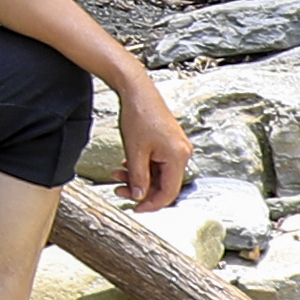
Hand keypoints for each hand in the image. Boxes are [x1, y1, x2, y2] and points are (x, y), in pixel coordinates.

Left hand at [112, 78, 192, 210]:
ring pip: (158, 174)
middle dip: (140, 189)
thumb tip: (139, 196)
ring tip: (117, 175)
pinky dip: (142, 167)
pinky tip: (126, 165)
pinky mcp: (169, 143)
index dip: (151, 204)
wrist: (138, 91)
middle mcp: (182, 153)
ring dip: (138, 178)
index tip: (135, 208)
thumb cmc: (139, 115)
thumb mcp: (135, 152)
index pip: (168, 192)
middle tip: (120, 190)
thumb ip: (138, 177)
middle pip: (163, 184)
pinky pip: (157, 164)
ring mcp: (176, 148)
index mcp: (178, 157)